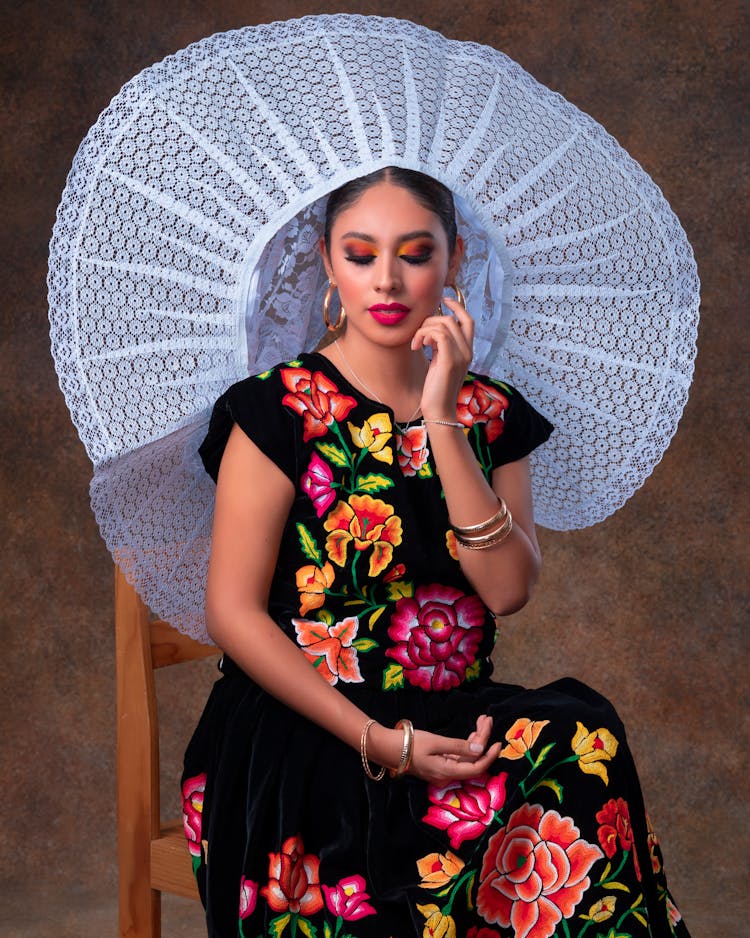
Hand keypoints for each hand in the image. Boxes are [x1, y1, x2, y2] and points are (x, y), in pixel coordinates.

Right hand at [408, 714, 500, 784]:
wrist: (387, 748)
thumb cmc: (410, 744)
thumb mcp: (435, 742)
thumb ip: (459, 746)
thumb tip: (480, 748)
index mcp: (447, 772)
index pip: (476, 768)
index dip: (490, 756)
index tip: (498, 742)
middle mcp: (447, 775)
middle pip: (472, 760)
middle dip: (482, 740)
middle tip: (487, 719)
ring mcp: (442, 770)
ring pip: (466, 757)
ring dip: (475, 739)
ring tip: (482, 720)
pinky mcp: (438, 764)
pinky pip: (457, 756)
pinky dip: (466, 744)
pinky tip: (472, 733)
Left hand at [411, 295, 474, 420]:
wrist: (438, 410)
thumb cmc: (436, 389)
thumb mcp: (440, 363)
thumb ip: (440, 347)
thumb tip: (432, 332)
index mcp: (467, 351)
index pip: (468, 320)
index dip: (457, 306)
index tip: (443, 300)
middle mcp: (467, 351)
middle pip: (454, 319)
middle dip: (433, 319)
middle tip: (420, 334)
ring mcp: (461, 356)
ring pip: (444, 324)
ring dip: (425, 329)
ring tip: (417, 344)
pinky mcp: (449, 361)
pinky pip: (439, 335)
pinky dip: (424, 335)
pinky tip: (417, 346)